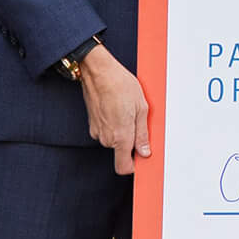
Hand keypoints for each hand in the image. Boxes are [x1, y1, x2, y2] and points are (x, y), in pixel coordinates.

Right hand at [78, 46, 150, 174]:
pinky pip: (107, 130)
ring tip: (127, 110)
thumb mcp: (141, 109)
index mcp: (121, 137)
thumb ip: (142, 134)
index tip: (142, 158)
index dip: (133, 166)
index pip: (123, 167)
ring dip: (122, 130)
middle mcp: (106, 138)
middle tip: (137, 121)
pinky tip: (118, 108)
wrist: (99, 72)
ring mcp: (97, 131)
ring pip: (114, 140)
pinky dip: (113, 124)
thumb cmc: (121, 86)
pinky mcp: (92, 124)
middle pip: (121, 151)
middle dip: (131, 141)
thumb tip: (145, 152)